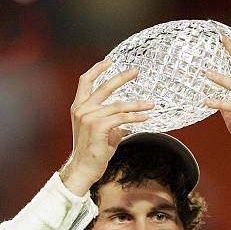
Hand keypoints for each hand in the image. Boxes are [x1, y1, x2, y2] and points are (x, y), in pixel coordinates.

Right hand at [61, 59, 154, 194]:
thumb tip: (128, 121)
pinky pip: (122, 118)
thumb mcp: (103, 132)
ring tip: (151, 103)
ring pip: (118, 105)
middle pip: (104, 87)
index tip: (110, 61)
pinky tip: (146, 117)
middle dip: (121, 77)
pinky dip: (136, 117)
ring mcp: (89, 117)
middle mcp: (82, 109)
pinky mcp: (98, 126)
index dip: (97, 69)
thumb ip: (113, 122)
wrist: (84, 168)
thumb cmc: (93, 152)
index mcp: (79, 107)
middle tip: (136, 71)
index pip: (85, 81)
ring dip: (137, 104)